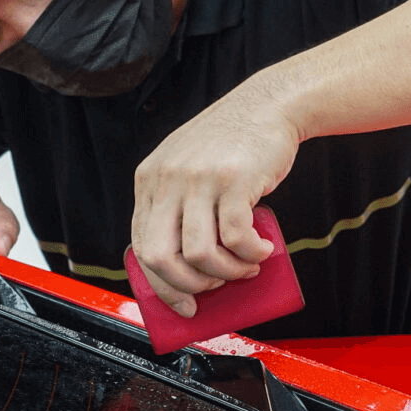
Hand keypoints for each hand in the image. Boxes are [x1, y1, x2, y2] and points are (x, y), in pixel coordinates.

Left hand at [131, 79, 299, 316]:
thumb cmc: (232, 143)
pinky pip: (236, 238)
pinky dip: (251, 254)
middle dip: (188, 286)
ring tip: (246, 266)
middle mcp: (168, 179)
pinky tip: (262, 250)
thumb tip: (187, 267)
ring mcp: (199, 179)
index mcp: (150, 179)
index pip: (142, 247)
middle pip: (161, 256)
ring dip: (227, 273)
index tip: (184, 305)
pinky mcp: (233, 180)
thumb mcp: (187, 166)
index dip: (162, 286)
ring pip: (199, 254)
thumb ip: (177, 205)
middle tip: (215, 289)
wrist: (268, 105)